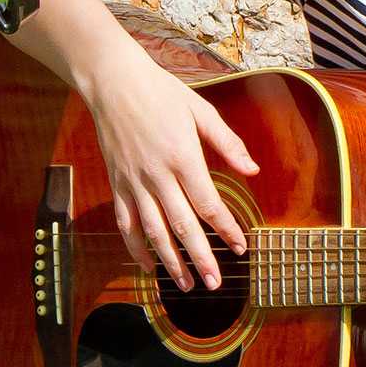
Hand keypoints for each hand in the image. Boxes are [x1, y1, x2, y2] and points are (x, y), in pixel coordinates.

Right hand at [79, 57, 259, 290]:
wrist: (113, 82)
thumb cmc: (160, 92)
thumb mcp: (200, 109)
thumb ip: (228, 142)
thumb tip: (253, 171)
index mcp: (182, 156)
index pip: (208, 203)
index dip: (226, 229)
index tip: (241, 247)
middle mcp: (157, 174)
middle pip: (182, 226)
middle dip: (201, 258)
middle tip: (215, 282)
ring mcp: (134, 182)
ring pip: (153, 231)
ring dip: (170, 262)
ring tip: (187, 284)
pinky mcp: (117, 183)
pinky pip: (126, 223)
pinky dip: (136, 248)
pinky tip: (149, 266)